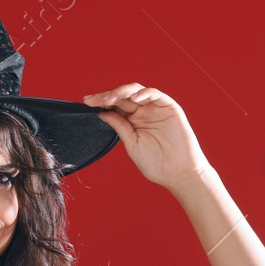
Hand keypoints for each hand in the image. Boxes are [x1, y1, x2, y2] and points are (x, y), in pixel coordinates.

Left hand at [82, 84, 209, 191]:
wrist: (179, 174)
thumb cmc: (157, 164)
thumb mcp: (132, 144)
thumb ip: (120, 126)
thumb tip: (102, 113)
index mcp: (133, 121)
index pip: (114, 106)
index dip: (101, 102)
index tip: (85, 103)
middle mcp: (143, 112)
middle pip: (122, 97)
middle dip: (106, 96)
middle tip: (92, 100)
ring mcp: (156, 108)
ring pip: (136, 91)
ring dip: (121, 92)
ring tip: (109, 99)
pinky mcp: (169, 107)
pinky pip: (155, 94)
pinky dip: (143, 93)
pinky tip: (132, 99)